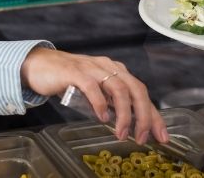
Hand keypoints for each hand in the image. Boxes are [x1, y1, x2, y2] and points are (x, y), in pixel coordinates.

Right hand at [21, 48, 167, 143]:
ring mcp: (93, 68)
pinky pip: (93, 87)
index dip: (154, 115)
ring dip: (124, 114)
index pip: (141, 93)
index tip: (162, 136)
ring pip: (119, 88)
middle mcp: (109, 67)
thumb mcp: (96, 93)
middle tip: (142, 137)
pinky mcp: (75, 72)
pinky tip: (103, 118)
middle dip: (144, 115)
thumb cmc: (70, 80)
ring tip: (121, 133)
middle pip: (136, 89)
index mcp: (117, 72)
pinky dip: (100, 103)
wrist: (40, 66)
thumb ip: (110, 103)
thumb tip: (129, 126)